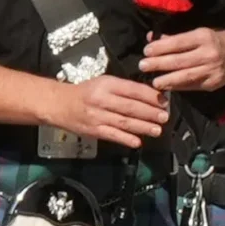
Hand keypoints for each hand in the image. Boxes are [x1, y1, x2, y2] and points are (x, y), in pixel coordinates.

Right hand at [51, 75, 166, 148]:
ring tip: (157, 130)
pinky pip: (112, 135)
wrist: (59, 104)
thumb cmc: (85, 92)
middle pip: (130, 107)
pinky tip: (137, 142)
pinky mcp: (93, 130)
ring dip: (142, 127)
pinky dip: (125, 139)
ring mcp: (97, 116)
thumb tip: (150, 96)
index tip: (164, 101)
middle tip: (165, 117)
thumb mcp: (103, 82)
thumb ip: (124, 89)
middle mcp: (102, 99)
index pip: (132, 90)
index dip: (149, 96)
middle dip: (150, 112)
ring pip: (124, 122)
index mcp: (107, 84)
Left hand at [141, 26, 224, 92]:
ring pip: (186, 76)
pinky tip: (167, 87)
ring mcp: (212, 70)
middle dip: (159, 64)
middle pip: (180, 61)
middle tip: (143, 66)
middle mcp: (208, 54)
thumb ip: (175, 38)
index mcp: (203, 37)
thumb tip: (152, 38)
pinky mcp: (214, 83)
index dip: (161, 48)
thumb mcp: (198, 33)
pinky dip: (178, 87)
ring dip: (167, 80)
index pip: (178, 43)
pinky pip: (193, 86)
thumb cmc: (215, 39)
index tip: (146, 51)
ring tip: (154, 81)